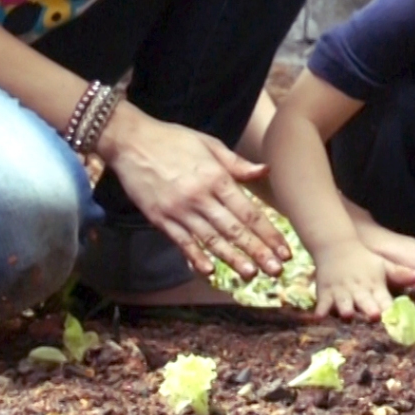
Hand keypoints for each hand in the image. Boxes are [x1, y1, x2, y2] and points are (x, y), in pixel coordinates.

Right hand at [97, 102, 291, 280]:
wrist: (131, 141)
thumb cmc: (173, 139)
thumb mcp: (209, 144)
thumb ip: (237, 163)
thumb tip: (265, 170)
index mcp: (216, 177)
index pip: (248, 211)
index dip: (268, 233)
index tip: (283, 249)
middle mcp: (200, 197)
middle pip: (234, 229)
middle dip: (257, 251)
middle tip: (276, 270)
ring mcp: (179, 210)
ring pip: (211, 239)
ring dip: (232, 259)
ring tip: (250, 274)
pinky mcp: (160, 219)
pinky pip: (182, 242)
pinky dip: (195, 258)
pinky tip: (208, 271)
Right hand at [311, 239, 414, 319]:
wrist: (336, 246)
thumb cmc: (364, 261)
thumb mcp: (385, 266)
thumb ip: (405, 275)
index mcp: (375, 286)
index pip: (385, 300)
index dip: (390, 309)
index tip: (397, 319)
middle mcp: (359, 291)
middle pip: (365, 302)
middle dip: (369, 309)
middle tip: (374, 316)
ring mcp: (341, 293)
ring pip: (343, 303)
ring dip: (345, 309)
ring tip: (347, 314)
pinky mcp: (325, 294)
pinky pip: (322, 305)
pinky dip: (320, 312)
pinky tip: (318, 319)